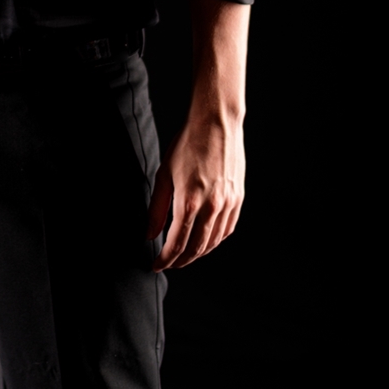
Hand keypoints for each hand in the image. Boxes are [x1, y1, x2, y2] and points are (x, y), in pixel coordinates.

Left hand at [146, 113, 244, 270]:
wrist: (216, 123)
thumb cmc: (187, 144)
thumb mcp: (164, 174)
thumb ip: (157, 209)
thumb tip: (150, 234)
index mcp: (188, 202)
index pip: (176, 243)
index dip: (165, 259)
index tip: (156, 265)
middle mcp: (211, 207)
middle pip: (196, 248)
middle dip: (180, 261)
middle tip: (168, 264)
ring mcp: (227, 204)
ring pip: (213, 242)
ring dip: (198, 254)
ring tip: (184, 256)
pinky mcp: (238, 199)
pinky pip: (227, 229)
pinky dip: (215, 241)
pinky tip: (205, 241)